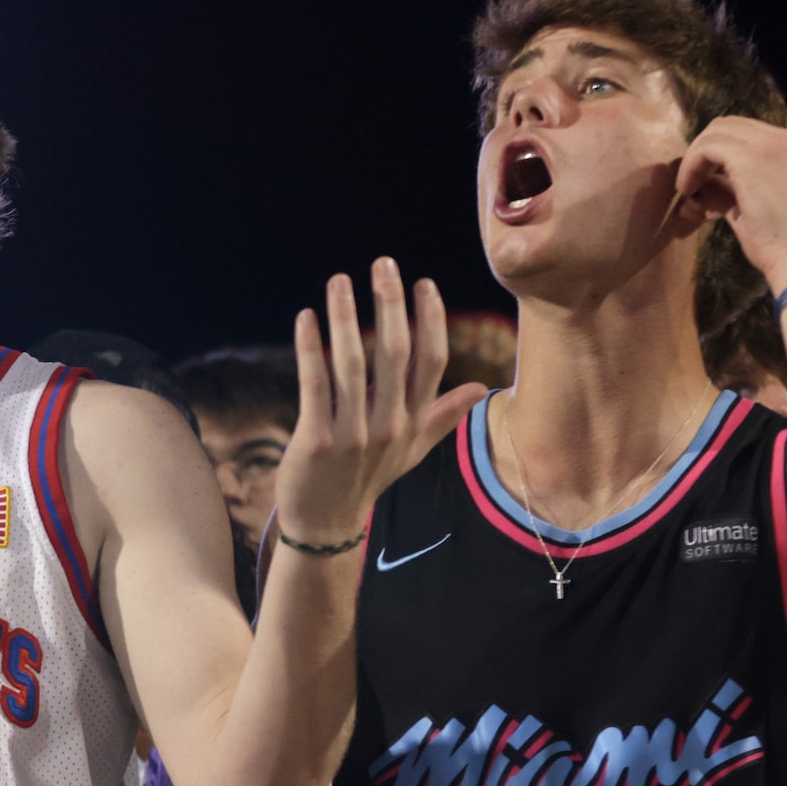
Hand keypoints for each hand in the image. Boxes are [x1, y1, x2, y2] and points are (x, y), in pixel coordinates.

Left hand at [274, 260, 485, 546]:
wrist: (326, 522)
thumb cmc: (367, 479)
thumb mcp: (412, 450)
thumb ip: (442, 417)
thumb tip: (480, 387)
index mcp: (413, 422)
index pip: (430, 361)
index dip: (430, 319)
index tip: (423, 283)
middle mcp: (390, 425)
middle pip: (397, 353)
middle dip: (391, 304)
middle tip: (383, 263)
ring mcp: (354, 433)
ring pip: (353, 363)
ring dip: (345, 316)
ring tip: (339, 280)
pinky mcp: (317, 439)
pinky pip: (314, 385)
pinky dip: (311, 348)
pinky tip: (306, 317)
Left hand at [675, 115, 786, 291]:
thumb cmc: (786, 247)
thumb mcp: (756, 210)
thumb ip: (733, 192)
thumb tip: (705, 185)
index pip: (753, 135)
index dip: (723, 155)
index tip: (708, 185)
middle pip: (735, 125)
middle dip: (707, 150)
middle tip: (694, 183)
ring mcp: (776, 146)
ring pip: (721, 129)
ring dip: (698, 156)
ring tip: (689, 189)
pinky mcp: (755, 159)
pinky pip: (709, 146)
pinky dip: (691, 164)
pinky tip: (688, 189)